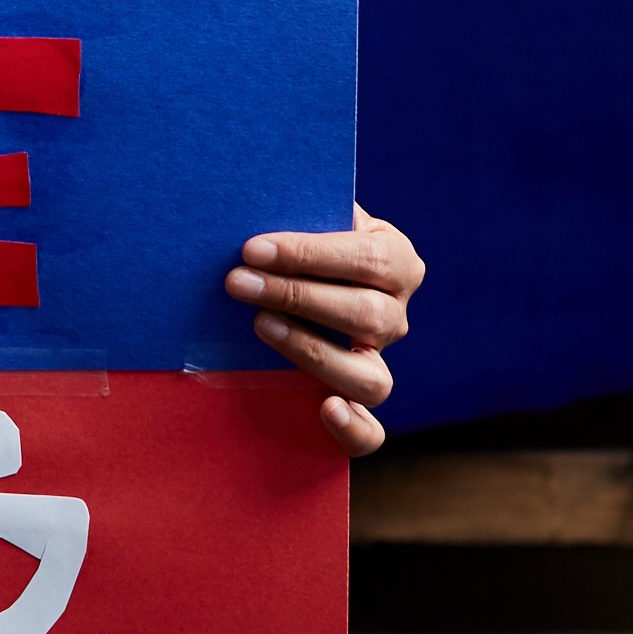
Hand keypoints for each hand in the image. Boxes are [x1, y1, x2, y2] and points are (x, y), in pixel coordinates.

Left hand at [225, 203, 422, 457]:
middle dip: (295, 296)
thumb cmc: (297, 236)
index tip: (251, 248)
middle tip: (236, 282)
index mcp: (396, 260)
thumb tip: (254, 203)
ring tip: (260, 325)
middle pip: (365, 314)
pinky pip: (372, 431)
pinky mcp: (359, 400)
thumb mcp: (309, 212)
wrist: (295, 273)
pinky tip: (324, 409)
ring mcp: (380, 360)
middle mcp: (395, 314)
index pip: (365, 259)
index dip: (308, 254)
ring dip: (312, 351)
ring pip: (370, 376)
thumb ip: (301, 207)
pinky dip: (353, 428)